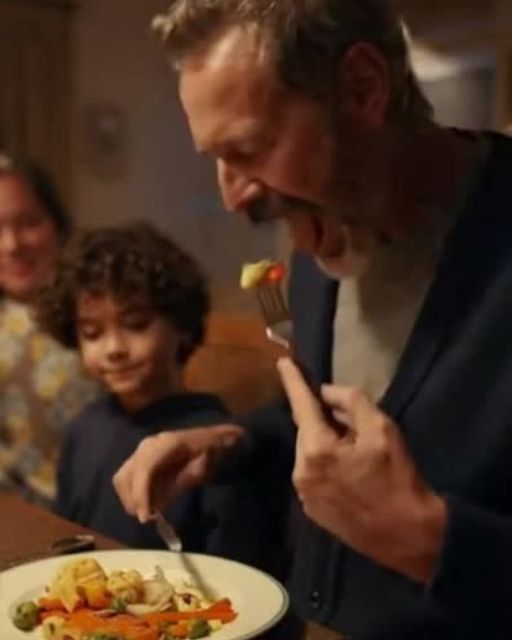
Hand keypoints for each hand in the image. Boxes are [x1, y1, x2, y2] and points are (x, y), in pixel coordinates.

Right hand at [113, 424, 243, 522]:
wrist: (212, 438)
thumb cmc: (212, 451)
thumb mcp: (205, 467)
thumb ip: (183, 481)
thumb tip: (159, 502)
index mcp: (167, 443)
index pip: (144, 469)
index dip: (141, 494)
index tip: (146, 517)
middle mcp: (149, 444)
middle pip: (126, 475)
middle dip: (133, 500)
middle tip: (148, 519)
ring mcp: (142, 450)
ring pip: (122, 479)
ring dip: (130, 499)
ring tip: (147, 513)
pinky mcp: (140, 458)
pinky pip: (127, 479)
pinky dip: (132, 495)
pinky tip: (147, 504)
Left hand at [277, 357, 446, 582]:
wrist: (408, 534)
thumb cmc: (397, 477)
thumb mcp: (382, 428)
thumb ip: (351, 402)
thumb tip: (326, 392)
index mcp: (316, 449)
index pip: (301, 405)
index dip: (292, 381)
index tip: (283, 362)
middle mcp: (300, 471)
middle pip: (306, 430)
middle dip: (322, 420)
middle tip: (350, 423)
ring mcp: (303, 494)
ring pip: (309, 452)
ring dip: (325, 444)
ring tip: (356, 455)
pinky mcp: (311, 510)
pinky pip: (312, 474)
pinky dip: (325, 465)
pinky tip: (349, 474)